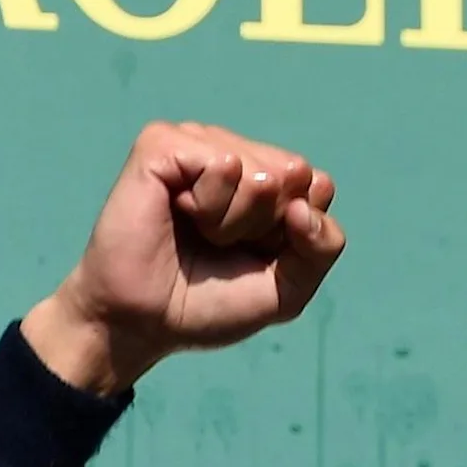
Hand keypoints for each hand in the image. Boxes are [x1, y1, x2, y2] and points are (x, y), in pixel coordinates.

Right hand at [19, 121, 346, 396]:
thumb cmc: (209, 304)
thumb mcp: (288, 288)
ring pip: (261, 170)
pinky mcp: (162, 143)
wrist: (143, 323)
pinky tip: (178, 212)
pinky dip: (209, 204)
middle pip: (295, 174)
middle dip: (263, 225)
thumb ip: (323, 247)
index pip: (318, 184)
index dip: (295, 233)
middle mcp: (233, 153)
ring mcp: (197, 143)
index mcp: (265, 178)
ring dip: (232, 220)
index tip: (254, 253)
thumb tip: (304, 204)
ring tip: (196, 231)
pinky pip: (222, 164)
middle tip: (218, 244)